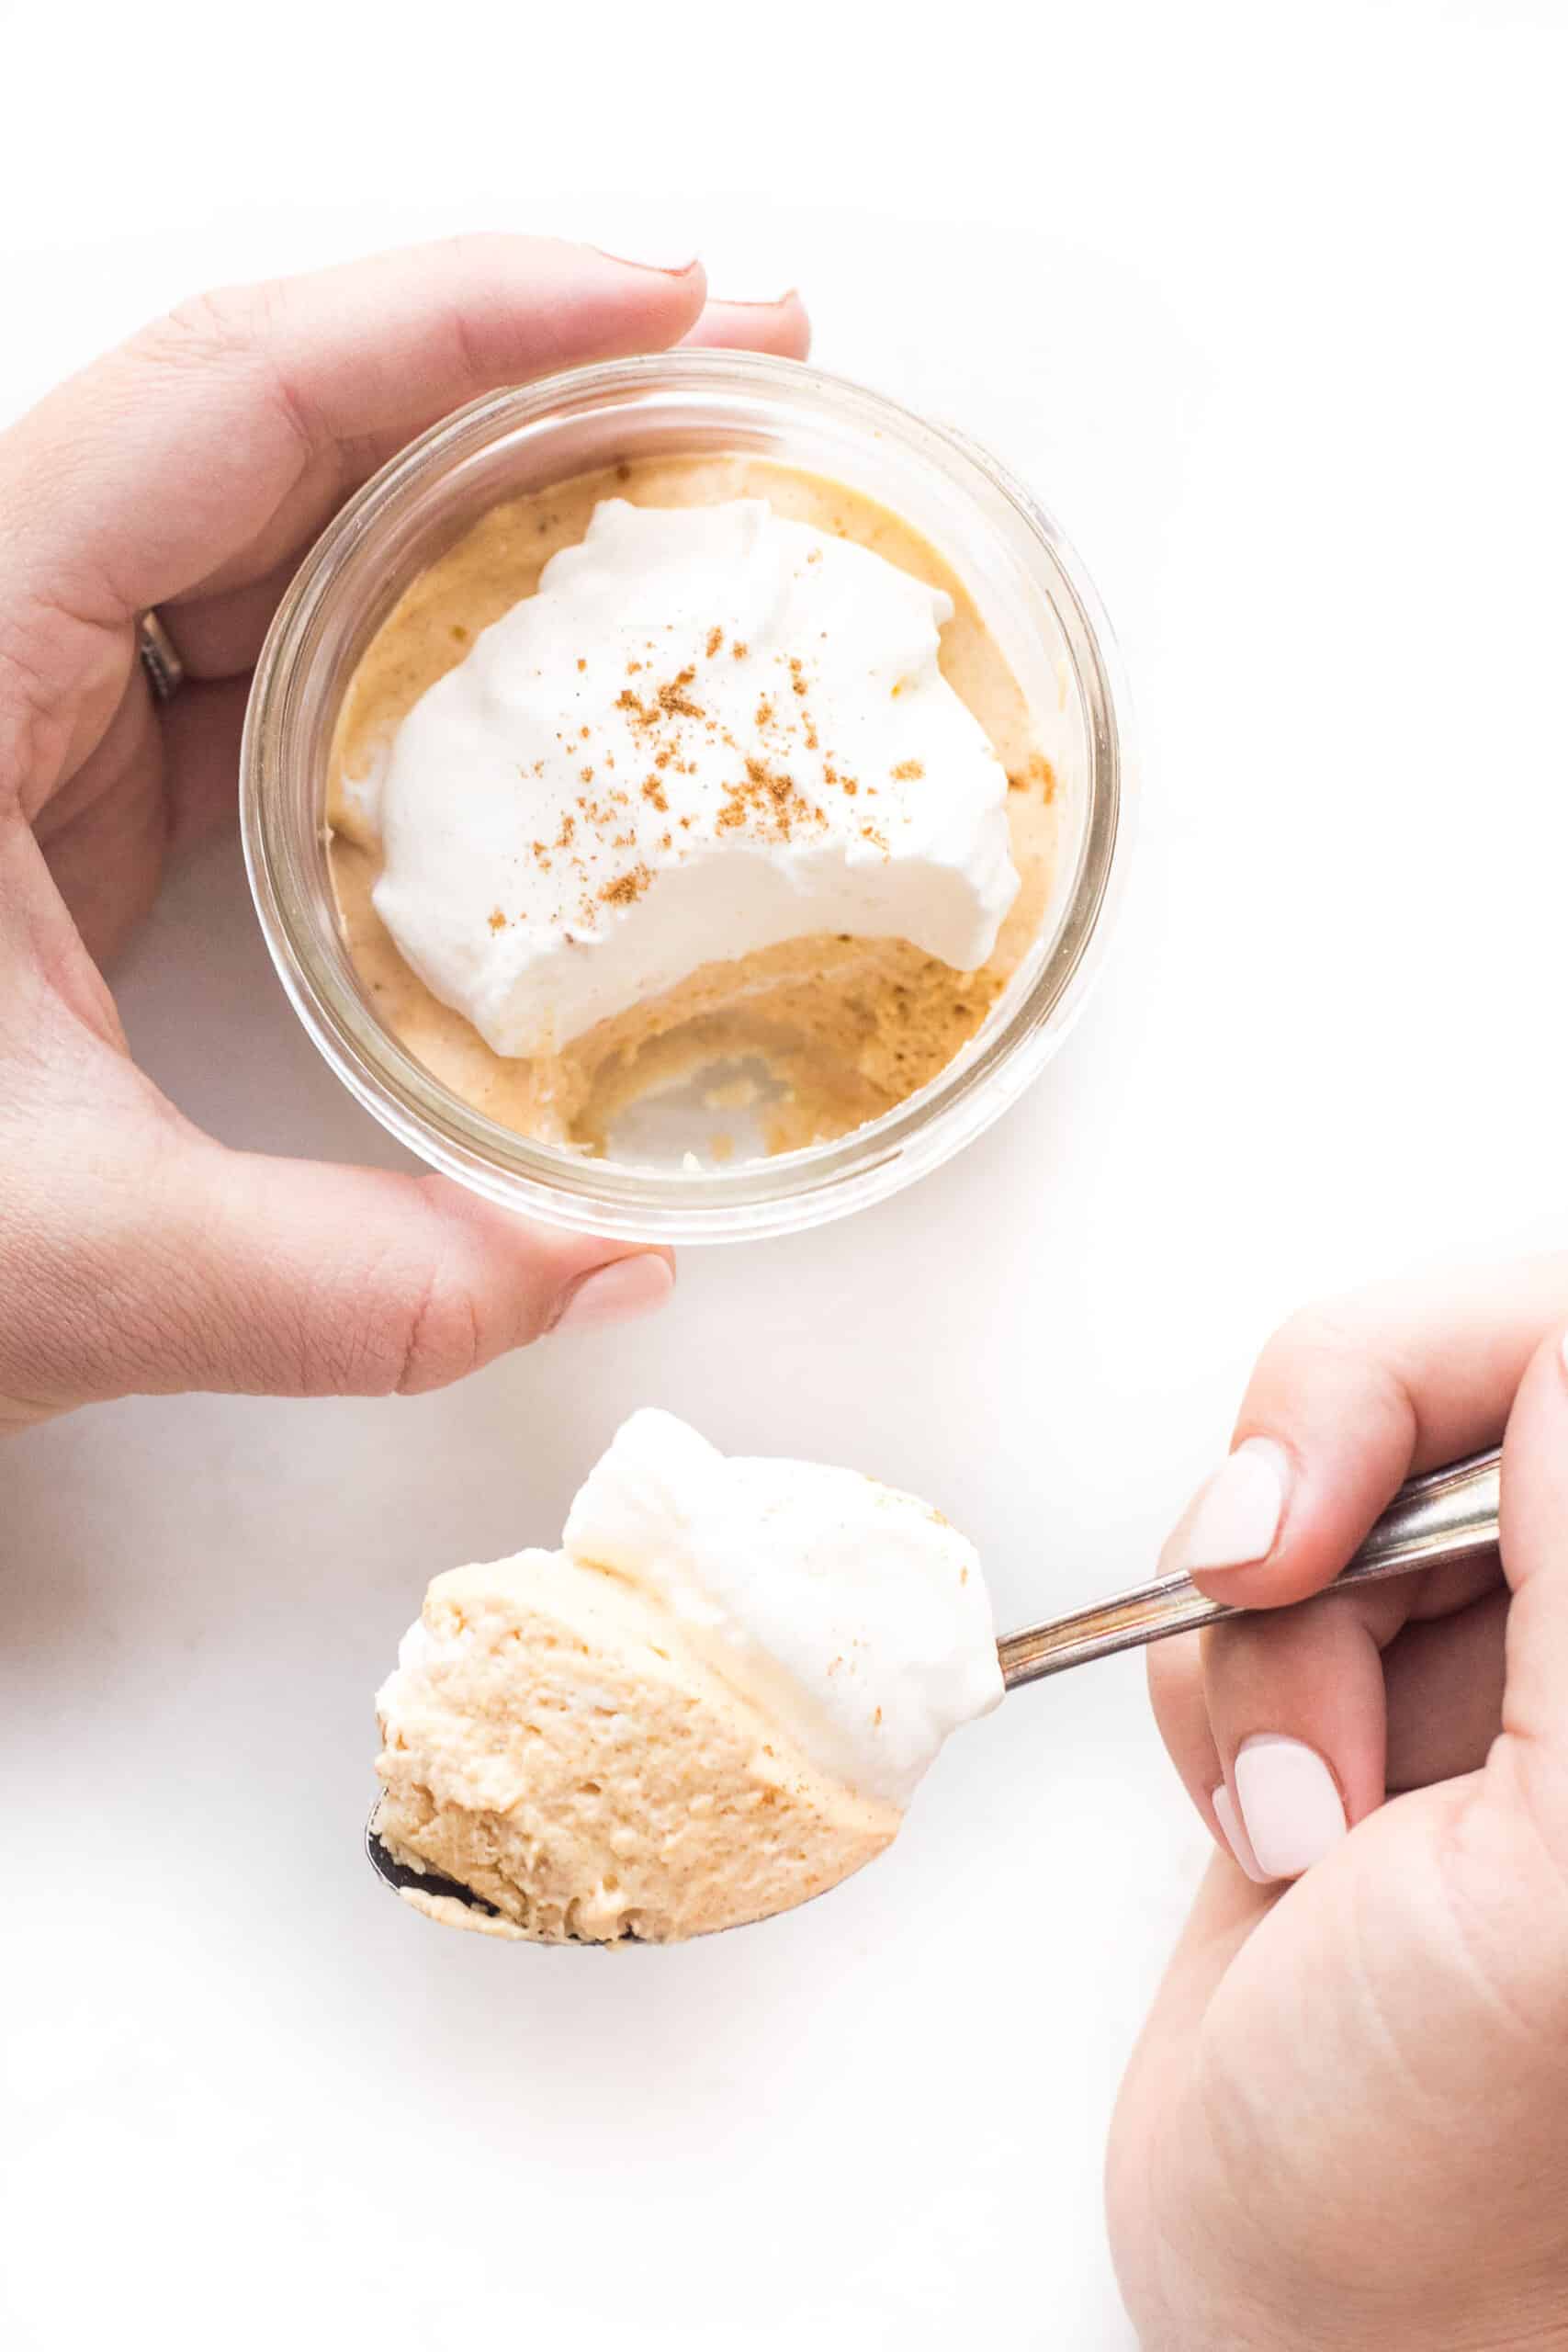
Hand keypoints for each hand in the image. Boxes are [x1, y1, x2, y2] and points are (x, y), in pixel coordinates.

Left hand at [0, 238, 807, 1430]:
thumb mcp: (64, 1259)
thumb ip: (352, 1284)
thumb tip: (610, 1272)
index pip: (227, 403)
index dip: (459, 322)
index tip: (659, 309)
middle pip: (274, 423)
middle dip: (516, 376)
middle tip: (731, 376)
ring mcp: (28, 704)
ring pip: (276, 526)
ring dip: (477, 496)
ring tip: (671, 490)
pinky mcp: (71, 784)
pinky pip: (265, 654)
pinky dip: (414, 635)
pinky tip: (538, 662)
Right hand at [1107, 1259, 1567, 2349]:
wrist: (1332, 2329)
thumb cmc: (1473, 2172)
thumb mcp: (1565, 1878)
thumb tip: (1554, 1351)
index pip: (1567, 1343)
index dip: (1432, 1368)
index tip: (1320, 1511)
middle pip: (1449, 1372)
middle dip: (1318, 1492)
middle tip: (1271, 1599)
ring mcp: (1500, 1669)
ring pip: (1322, 1477)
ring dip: (1260, 1637)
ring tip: (1299, 1812)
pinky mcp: (1371, 1708)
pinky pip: (1243, 1589)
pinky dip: (1211, 1689)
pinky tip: (1266, 1829)